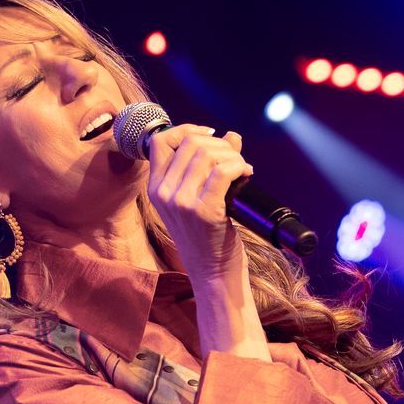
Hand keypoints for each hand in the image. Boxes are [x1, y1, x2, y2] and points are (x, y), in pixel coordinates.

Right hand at [147, 124, 252, 285]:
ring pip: (207, 154)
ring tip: (242, 168)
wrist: (213, 273)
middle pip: (190, 143)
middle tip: (236, 158)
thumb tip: (232, 136)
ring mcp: (181, 202)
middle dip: (219, 144)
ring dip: (232, 155)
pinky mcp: (204, 211)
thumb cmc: (209, 237)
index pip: (161, 140)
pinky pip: (222, 172)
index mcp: (156, 187)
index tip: (210, 135)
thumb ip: (209, 167)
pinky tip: (247, 173)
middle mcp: (163, 192)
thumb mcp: (198, 199)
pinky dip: (239, 166)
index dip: (187, 129)